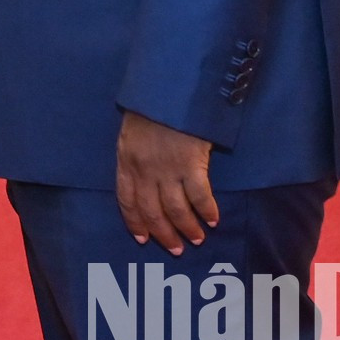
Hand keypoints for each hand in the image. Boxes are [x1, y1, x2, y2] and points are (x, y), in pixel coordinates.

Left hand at [115, 110, 217, 254]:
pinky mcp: (191, 164)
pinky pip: (199, 196)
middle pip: (152, 211)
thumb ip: (134, 156)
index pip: (126, 200)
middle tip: (174, 249)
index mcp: (126, 160)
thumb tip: (143, 178)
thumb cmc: (149, 107)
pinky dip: (207, 210)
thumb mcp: (131, 132)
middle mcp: (144, 169)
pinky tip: (213, 219)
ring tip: (196, 239)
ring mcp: (167, 168)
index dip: (135, 222)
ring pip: (176, 209)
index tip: (143, 239)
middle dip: (163, 233)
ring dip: (187, 228)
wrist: (168, 90)